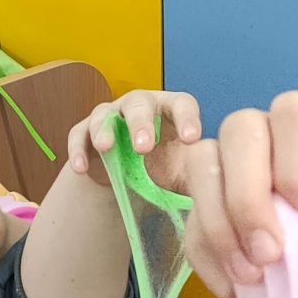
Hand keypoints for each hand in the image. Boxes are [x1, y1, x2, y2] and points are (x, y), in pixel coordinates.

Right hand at [65, 89, 203, 189]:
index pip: (181, 104)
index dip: (186, 118)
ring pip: (105, 114)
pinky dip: (78, 150)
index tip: (192, 138)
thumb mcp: (181, 172)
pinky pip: (78, 135)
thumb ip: (196, 175)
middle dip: (140, 123)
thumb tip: (219, 193)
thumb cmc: (162, 169)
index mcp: (169, 111)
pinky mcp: (85, 132)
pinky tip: (81, 170)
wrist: (125, 177)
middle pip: (140, 104)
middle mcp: (140, 107)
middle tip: (143, 147)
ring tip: (106, 148)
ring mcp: (110, 116)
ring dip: (104, 129)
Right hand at [181, 93, 297, 297]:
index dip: (294, 165)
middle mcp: (280, 145)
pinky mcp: (211, 209)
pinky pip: (190, 219)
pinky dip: (207, 257)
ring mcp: (238, 173)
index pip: (296, 115)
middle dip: (247, 198)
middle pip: (240, 129)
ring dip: (219, 225)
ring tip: (250, 276)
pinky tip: (236, 288)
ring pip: (201, 162)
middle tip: (269, 255)